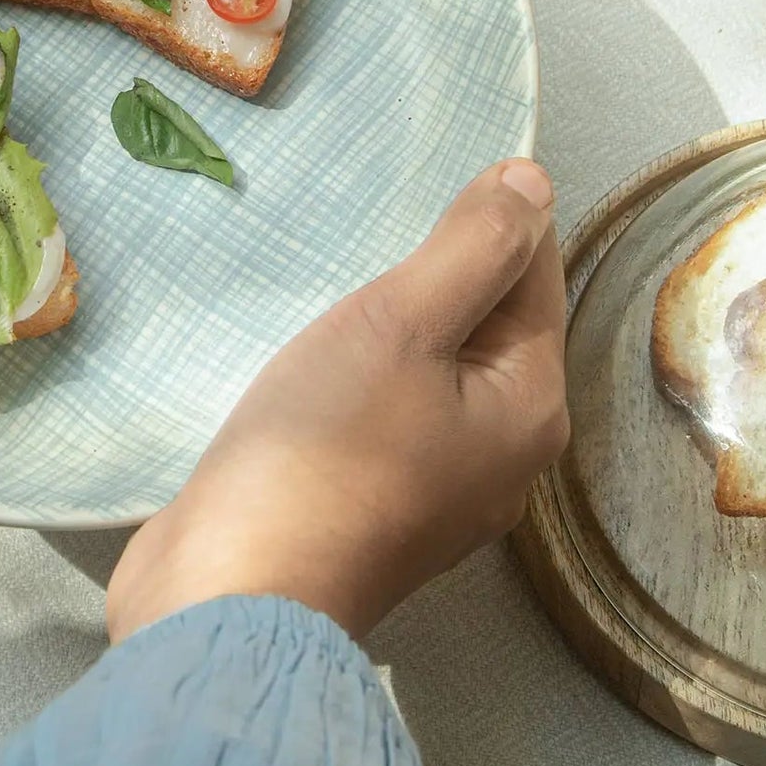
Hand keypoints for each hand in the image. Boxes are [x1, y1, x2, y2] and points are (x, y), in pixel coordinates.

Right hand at [105, 159, 567, 643]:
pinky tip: (307, 351)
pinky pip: (379, 409)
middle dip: (434, 269)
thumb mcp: (401, 325)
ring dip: (387, 321)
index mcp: (529, 406)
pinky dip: (354, 370)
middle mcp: (501, 452)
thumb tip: (532, 181)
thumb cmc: (324, 449)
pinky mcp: (367, 505)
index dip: (486, 216)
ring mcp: (434, 487)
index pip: (533, 275)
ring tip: (329, 272)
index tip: (420, 176)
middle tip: (366, 216)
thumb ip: (470, 249)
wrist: (233, 589)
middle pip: (484, 324)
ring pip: (427, 368)